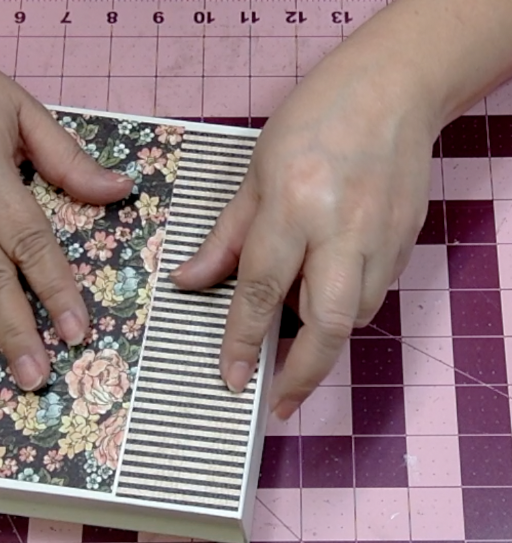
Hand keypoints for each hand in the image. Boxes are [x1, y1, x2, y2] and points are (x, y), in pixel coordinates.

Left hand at [172, 55, 434, 419]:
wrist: (394, 89)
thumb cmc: (315, 118)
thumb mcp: (255, 172)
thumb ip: (225, 236)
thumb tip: (189, 282)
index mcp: (293, 206)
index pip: (260, 289)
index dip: (242, 341)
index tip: (232, 378)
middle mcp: (342, 230)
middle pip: (327, 323)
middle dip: (302, 373)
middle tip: (278, 400)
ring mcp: (382, 239)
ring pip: (355, 316)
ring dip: (323, 338)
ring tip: (296, 336)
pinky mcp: (406, 243)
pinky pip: (374, 293)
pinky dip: (346, 306)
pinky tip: (327, 291)